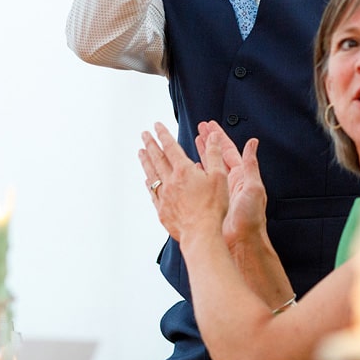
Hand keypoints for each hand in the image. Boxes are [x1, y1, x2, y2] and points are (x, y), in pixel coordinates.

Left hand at [139, 122, 228, 242]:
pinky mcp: (162, 210)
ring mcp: (164, 196)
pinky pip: (152, 193)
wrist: (201, 234)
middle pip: (157, 158)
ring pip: (151, 174)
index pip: (170, 147)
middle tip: (144, 134)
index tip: (157, 126)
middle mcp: (171, 181)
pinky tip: (147, 181)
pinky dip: (149, 184)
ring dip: (145, 161)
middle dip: (150, 144)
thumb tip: (213, 137)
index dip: (163, 134)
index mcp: (184, 171)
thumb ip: (214, 154)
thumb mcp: (219, 176)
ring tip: (140, 152)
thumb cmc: (213, 207)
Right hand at [196, 122, 267, 247]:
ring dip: (200, 154)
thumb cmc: (250, 218)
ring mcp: (219, 192)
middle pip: (216, 155)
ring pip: (208, 167)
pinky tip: (188, 168)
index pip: (227, 150)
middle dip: (208, 141)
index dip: (217, 137)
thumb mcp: (253, 188)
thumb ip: (251, 165)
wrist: (242, 243)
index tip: (208, 125)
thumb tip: (253, 142)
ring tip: (192, 142)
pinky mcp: (211, 202)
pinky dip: (195, 174)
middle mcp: (229, 181)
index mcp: (240, 176)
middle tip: (199, 128)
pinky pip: (201, 183)